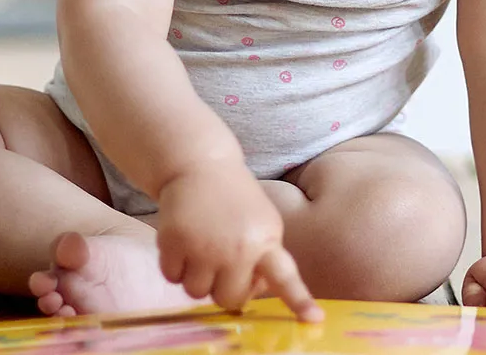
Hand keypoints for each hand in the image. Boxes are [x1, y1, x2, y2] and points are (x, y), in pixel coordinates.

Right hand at [152, 164, 322, 321]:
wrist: (200, 166)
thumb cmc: (236, 202)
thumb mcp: (263, 223)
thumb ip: (264, 258)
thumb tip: (250, 293)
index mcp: (266, 241)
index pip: (286, 277)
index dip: (299, 301)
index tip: (313, 319)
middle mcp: (237, 247)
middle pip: (228, 299)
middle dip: (221, 288)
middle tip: (219, 265)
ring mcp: (204, 246)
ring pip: (196, 292)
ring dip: (195, 278)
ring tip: (201, 248)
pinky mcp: (174, 241)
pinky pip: (172, 277)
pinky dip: (174, 266)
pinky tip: (183, 241)